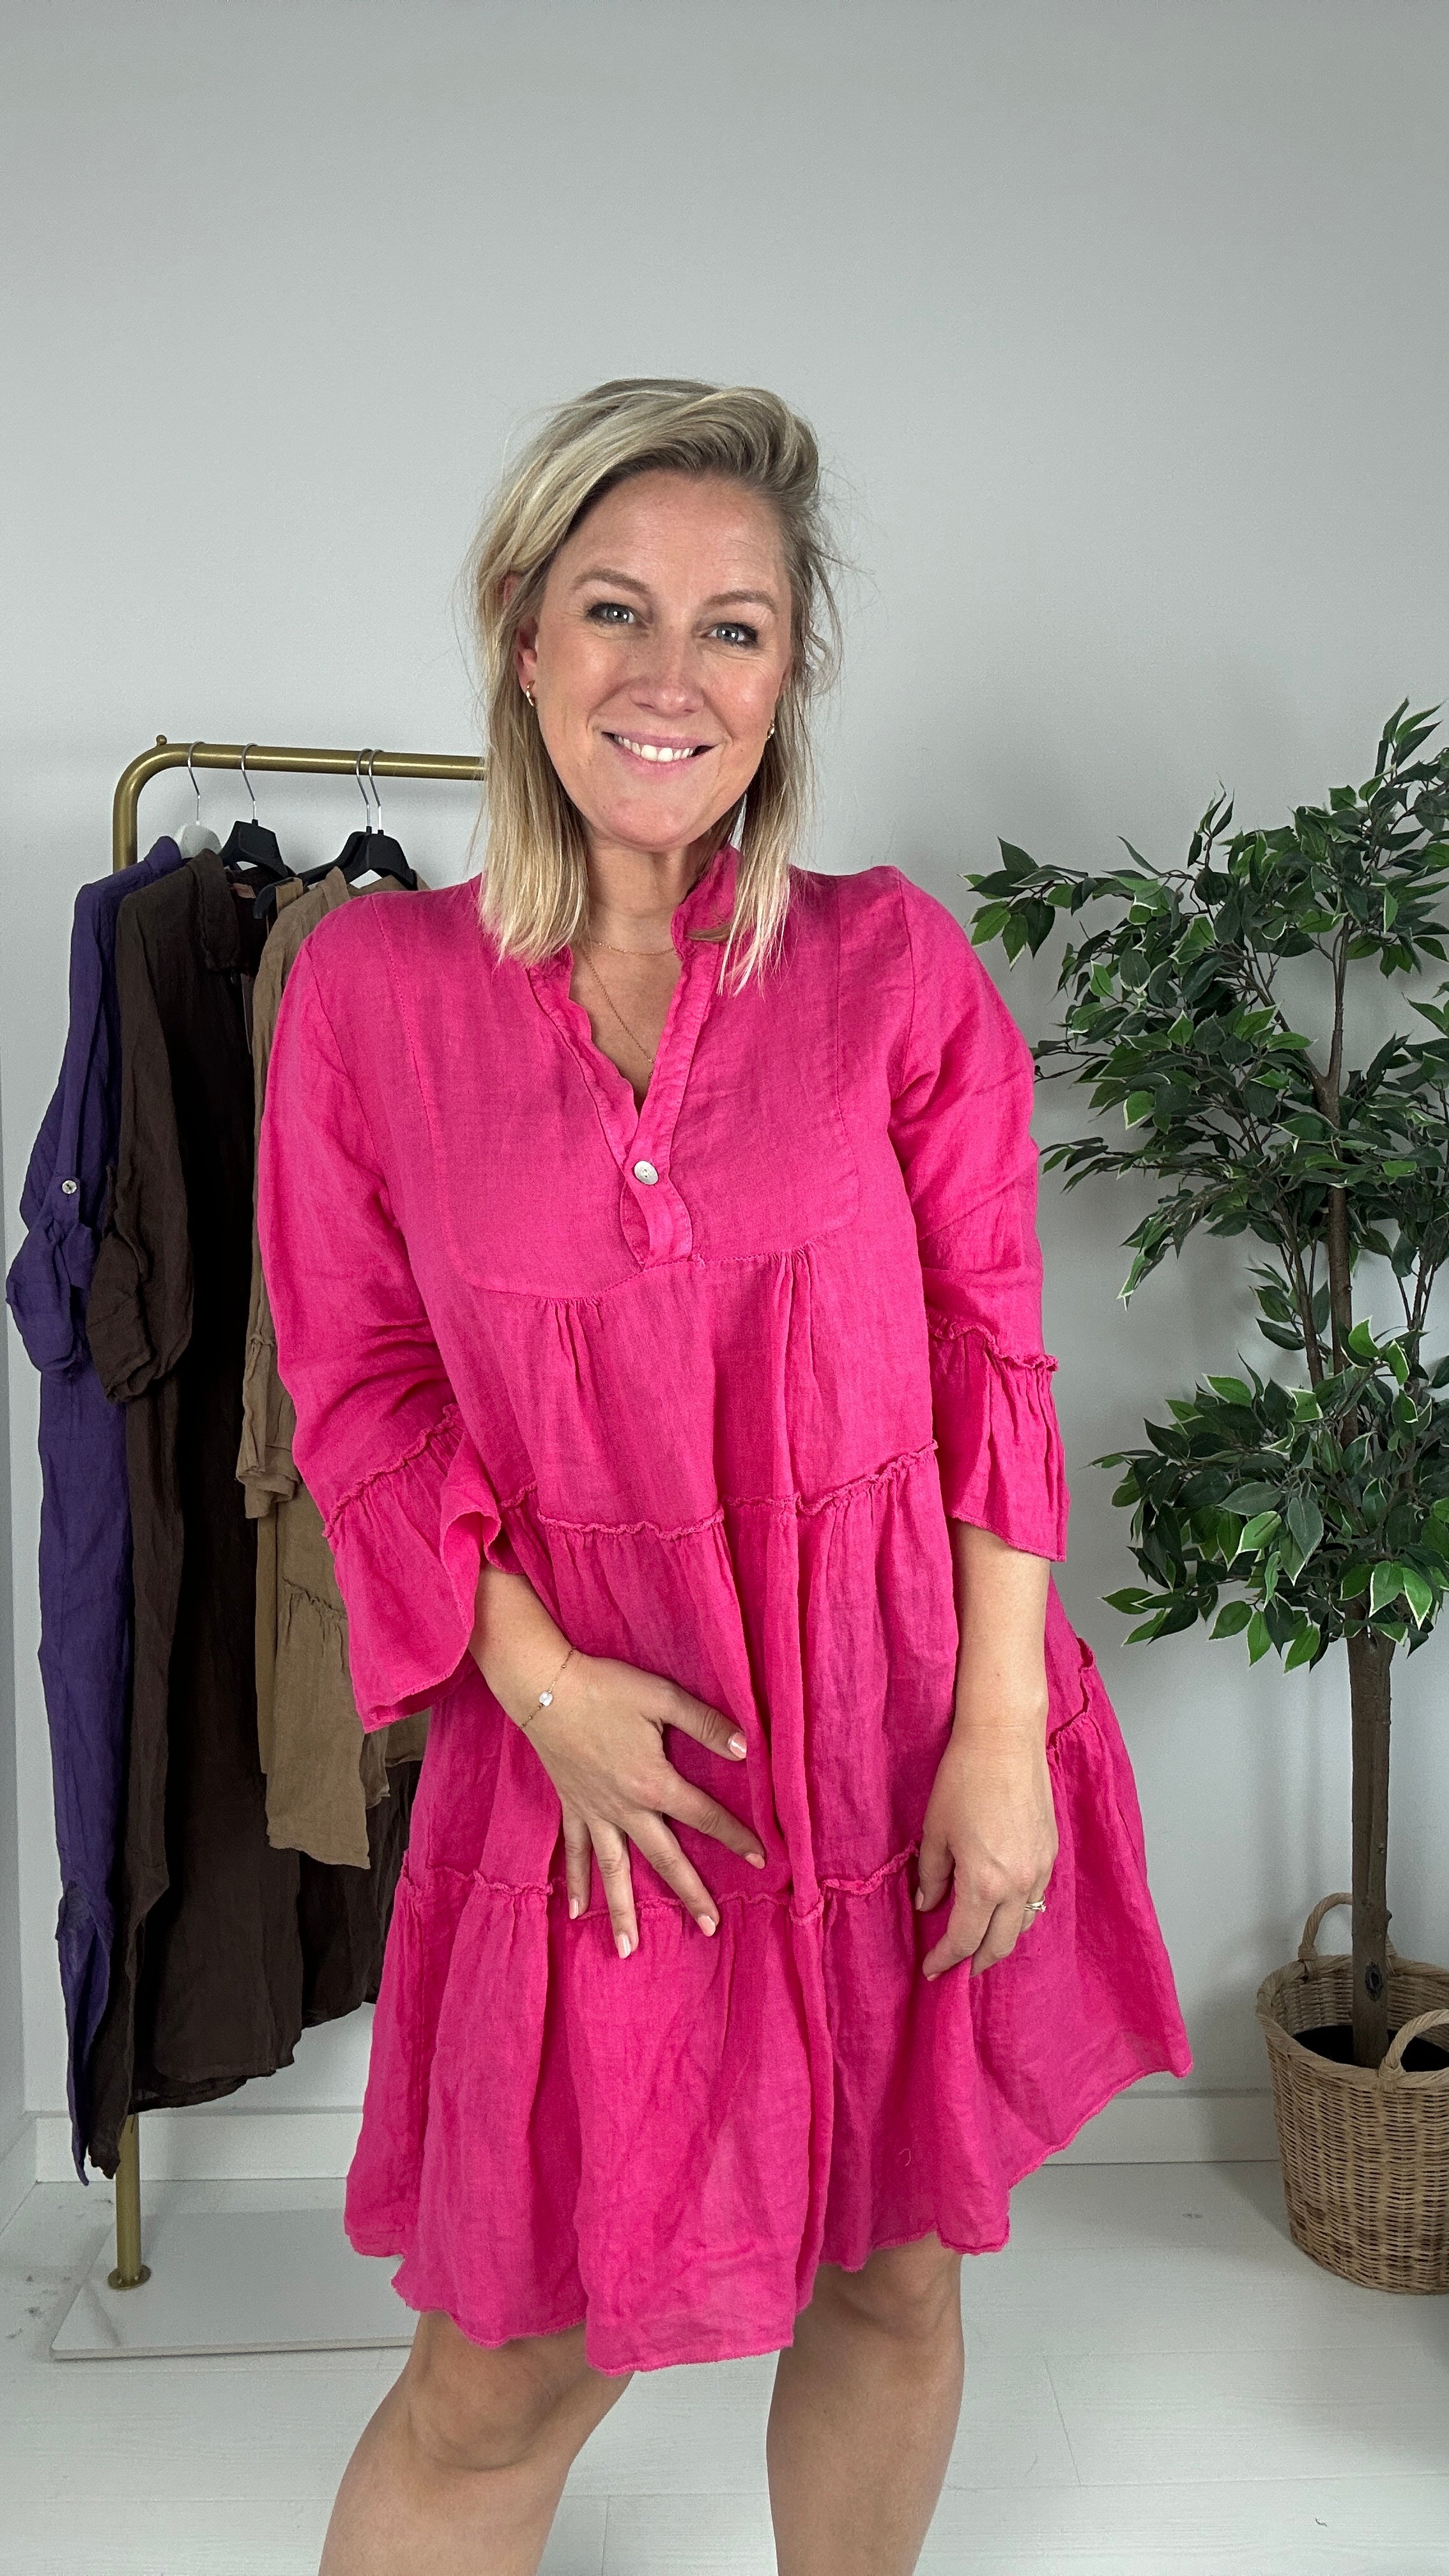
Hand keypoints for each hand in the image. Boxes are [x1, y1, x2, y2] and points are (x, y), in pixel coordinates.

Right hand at [519, 1654, 765, 1957]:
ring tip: (629, 1949)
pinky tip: (575, 1912)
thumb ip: (704, 1723)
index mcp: (653, 1783)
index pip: (704, 1816)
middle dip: (689, 1893)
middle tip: (711, 1927)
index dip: (735, 1837)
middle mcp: (625, 1808)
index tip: (762, 1860)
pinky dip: (575, 1882)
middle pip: (664, 1858)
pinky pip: (575, 1852)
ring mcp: (595, 1811)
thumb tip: (744, 1748)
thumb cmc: (606, 1688)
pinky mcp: (572, 1806)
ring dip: (623, 1910)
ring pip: (614, 1870)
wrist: (544, 1686)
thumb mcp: (662, 1697)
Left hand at [914, 1722, 1056, 1980]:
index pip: (964, 1939)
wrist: (1005, 1740)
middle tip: (958, 1969)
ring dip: (1001, 1939)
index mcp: (985, 1884)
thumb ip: (932, 1876)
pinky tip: (1003, 1907)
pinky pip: (1037, 1897)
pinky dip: (1019, 1912)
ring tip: (981, 1943)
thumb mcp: (935, 1831)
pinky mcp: (1051, 1852)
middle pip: (1000, 1944)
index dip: (946, 1958)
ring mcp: (1040, 1869)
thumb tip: (927, 1904)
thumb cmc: (964, 1780)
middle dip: (977, 1962)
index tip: (932, 1969)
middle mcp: (1019, 1884)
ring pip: (1024, 1923)